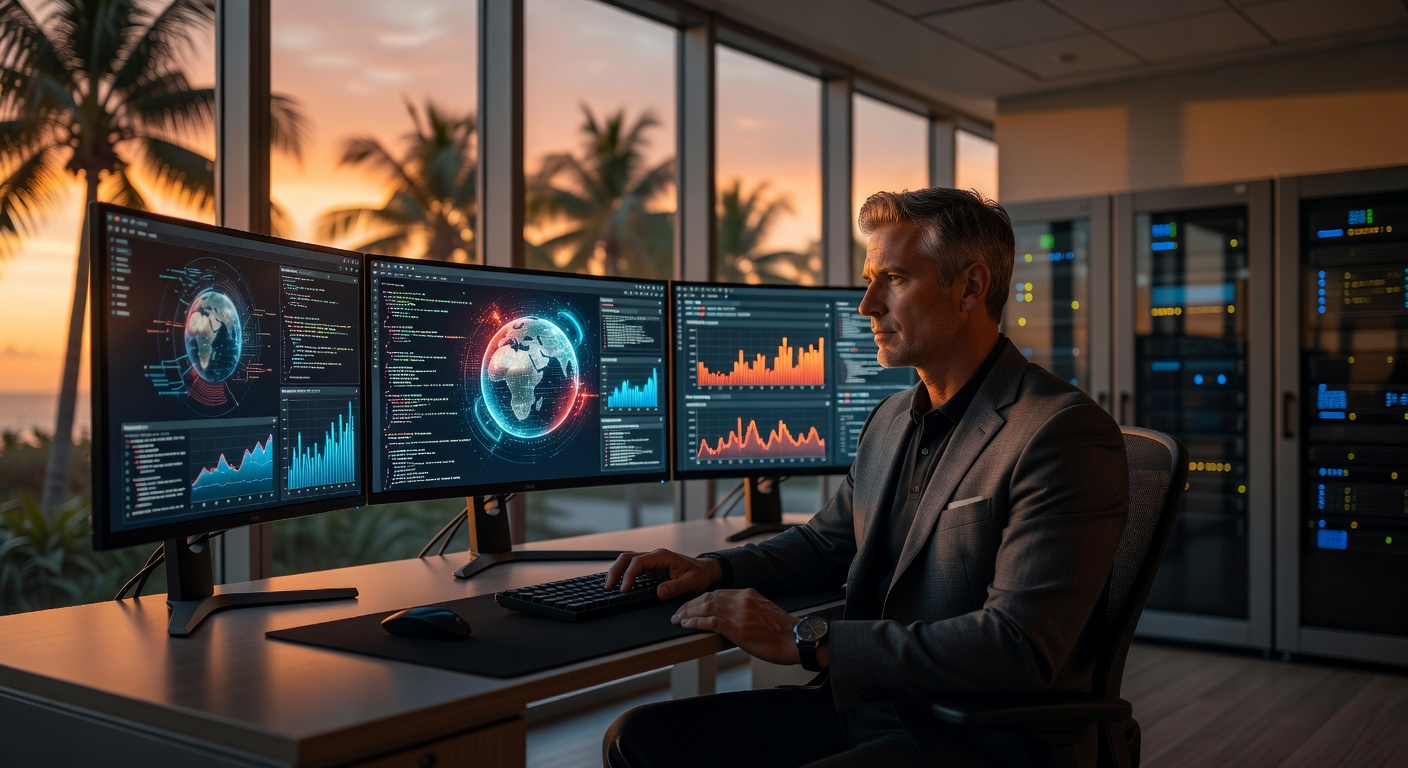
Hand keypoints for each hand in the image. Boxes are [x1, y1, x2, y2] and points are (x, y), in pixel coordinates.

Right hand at [605, 549, 721, 600]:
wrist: (706, 571)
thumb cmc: (700, 575)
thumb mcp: (691, 583)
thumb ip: (676, 587)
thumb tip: (660, 592)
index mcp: (662, 556)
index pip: (638, 562)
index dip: (629, 575)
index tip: (624, 589)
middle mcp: (654, 556)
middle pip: (628, 557)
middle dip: (616, 570)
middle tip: (608, 586)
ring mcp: (652, 561)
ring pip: (628, 561)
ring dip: (617, 571)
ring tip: (608, 585)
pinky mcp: (651, 568)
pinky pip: (633, 568)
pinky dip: (623, 573)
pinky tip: (618, 583)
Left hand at [670, 588, 802, 666]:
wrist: (795, 639)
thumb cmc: (783, 631)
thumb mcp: (764, 611)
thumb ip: (747, 610)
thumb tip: (733, 617)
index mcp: (748, 594)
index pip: (717, 593)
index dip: (700, 599)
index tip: (691, 604)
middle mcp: (742, 600)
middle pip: (708, 598)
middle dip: (690, 604)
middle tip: (678, 612)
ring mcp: (739, 614)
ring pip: (706, 608)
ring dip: (688, 613)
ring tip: (677, 618)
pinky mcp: (738, 630)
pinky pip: (710, 622)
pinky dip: (695, 622)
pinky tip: (686, 624)